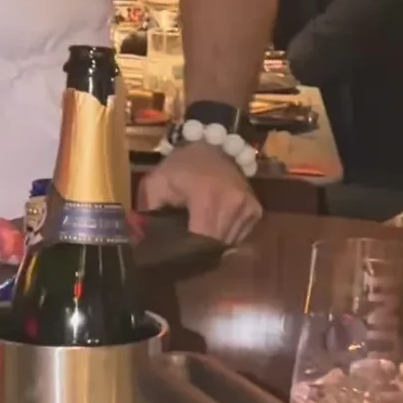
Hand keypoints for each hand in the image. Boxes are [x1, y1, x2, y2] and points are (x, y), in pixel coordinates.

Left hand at [138, 141, 261, 245]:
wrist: (211, 145)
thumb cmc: (180, 166)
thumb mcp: (156, 183)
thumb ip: (149, 212)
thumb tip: (147, 242)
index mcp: (207, 196)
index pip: (201, 240)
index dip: (187, 253)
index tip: (175, 257)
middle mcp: (234, 203)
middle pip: (216, 246)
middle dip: (199, 253)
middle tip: (183, 251)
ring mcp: (248, 207)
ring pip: (228, 244)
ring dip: (213, 246)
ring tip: (197, 237)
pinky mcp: (255, 211)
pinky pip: (239, 236)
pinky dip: (225, 237)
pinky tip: (212, 227)